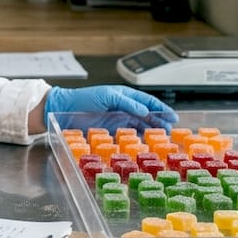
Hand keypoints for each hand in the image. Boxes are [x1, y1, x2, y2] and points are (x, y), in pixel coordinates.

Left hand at [45, 85, 177, 129]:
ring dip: (151, 130)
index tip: (172, 116)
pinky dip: (137, 138)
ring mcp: (118, 119)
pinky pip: (128, 134)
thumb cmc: (84, 98)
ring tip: (161, 137)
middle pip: (146, 114)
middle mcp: (124, 107)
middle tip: (170, 129)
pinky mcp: (111, 130)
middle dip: (159, 121)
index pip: (147, 101)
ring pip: (139, 125)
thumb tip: (146, 111)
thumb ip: (127, 103)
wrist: (65, 110)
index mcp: (125, 95)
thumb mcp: (108, 96)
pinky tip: (144, 142)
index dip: (161, 108)